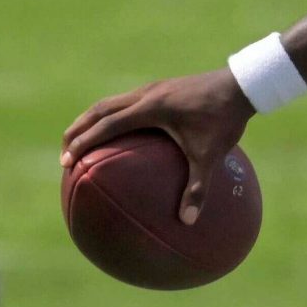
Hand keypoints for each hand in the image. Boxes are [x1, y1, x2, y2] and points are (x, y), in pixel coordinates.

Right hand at [61, 68, 253, 224]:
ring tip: (81, 141)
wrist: (242, 85)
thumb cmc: (225, 120)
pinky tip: (119, 135)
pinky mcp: (161, 88)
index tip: (66, 161)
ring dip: (92, 120)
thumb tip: (187, 222)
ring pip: (110, 103)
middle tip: (64, 153)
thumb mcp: (212, 156)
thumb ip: (198, 189)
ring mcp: (152, 88)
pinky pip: (127, 103)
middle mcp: (145, 94)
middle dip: (77, 130)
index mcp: (150, 108)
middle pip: (98, 110)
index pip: (105, 125)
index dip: (83, 142)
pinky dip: (113, 117)